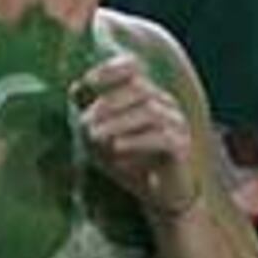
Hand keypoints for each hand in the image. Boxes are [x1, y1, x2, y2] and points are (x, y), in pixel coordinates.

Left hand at [79, 50, 205, 215]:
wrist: (152, 191)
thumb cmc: (124, 157)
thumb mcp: (96, 134)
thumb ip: (87, 111)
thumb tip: (75, 87)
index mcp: (143, 92)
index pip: (133, 66)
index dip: (110, 69)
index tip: (88, 81)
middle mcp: (163, 102)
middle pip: (138, 88)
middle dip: (107, 104)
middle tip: (85, 124)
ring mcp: (176, 123)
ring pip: (149, 111)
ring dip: (116, 123)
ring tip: (95, 137)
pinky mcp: (182, 146)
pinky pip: (163, 137)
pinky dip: (136, 140)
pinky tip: (117, 147)